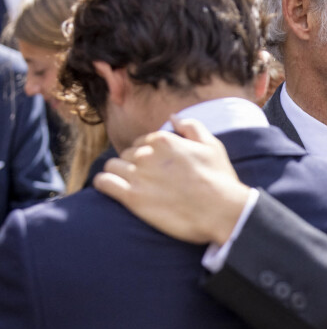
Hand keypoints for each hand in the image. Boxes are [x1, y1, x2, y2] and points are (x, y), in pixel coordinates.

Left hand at [94, 118, 250, 244]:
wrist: (220, 211)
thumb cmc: (219, 178)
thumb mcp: (212, 144)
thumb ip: (191, 126)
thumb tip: (172, 117)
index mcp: (163, 139)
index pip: (143, 141)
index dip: (149, 153)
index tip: (158, 166)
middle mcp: (147, 154)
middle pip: (127, 154)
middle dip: (134, 163)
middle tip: (148, 178)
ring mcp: (138, 176)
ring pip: (112, 166)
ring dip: (118, 173)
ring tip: (129, 184)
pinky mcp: (132, 197)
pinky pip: (103, 183)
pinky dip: (104, 184)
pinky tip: (111, 188)